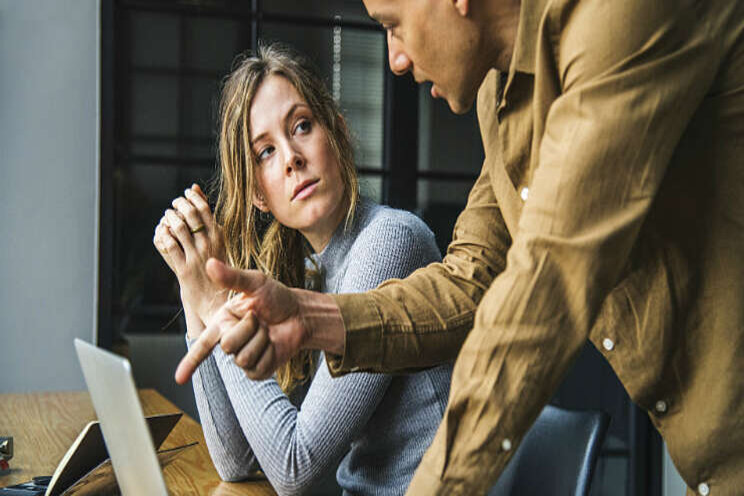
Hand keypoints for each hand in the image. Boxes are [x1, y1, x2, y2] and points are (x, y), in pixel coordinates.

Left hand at [153, 184, 226, 326]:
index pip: (204, 208)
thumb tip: (194, 186)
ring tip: (168, 216)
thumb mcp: (216, 237)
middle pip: (190, 215)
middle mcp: (209, 245)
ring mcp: (196, 257)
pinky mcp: (184, 269)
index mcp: (219, 236)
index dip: (191, 198)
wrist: (215, 296)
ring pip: (179, 228)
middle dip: (179, 205)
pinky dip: (163, 234)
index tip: (185, 195)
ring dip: (169, 218)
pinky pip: (170, 245)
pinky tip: (163, 231)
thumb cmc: (215, 262)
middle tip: (175, 204)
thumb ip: (206, 213)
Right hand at [175, 259, 310, 382]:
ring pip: (244, 358)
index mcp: (223, 322)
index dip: (190, 362)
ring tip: (268, 330)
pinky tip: (274, 344)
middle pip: (228, 345)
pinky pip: (258, 368)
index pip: (202, 345)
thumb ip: (232, 277)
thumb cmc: (276, 297)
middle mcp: (230, 341)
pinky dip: (269, 353)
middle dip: (249, 328)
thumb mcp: (255, 283)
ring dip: (261, 340)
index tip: (178, 379)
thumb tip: (210, 264)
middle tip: (260, 318)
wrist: (300, 313)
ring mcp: (244, 358)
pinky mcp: (259, 370)